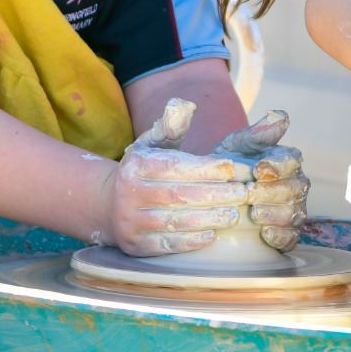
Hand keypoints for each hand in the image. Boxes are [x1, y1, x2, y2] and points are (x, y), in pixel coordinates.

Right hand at [93, 99, 248, 256]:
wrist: (108, 207)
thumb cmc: (144, 172)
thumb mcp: (151, 145)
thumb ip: (171, 127)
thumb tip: (186, 105)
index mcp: (136, 165)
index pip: (175, 166)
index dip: (206, 168)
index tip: (232, 168)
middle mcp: (129, 193)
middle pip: (178, 195)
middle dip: (214, 194)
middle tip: (242, 194)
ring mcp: (130, 222)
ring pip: (175, 221)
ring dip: (208, 219)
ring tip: (234, 215)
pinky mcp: (135, 246)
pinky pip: (166, 245)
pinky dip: (191, 241)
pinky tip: (212, 235)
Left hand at [214, 110, 309, 251]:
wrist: (212, 197)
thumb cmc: (227, 168)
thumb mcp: (236, 147)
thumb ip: (257, 133)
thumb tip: (281, 115)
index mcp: (286, 161)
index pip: (292, 160)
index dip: (278, 165)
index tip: (258, 169)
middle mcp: (296, 185)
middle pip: (295, 188)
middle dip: (272, 191)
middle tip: (249, 193)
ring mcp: (293, 211)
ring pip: (294, 213)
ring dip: (275, 214)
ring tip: (254, 214)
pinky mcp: (287, 235)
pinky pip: (291, 237)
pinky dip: (279, 236)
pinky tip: (264, 234)